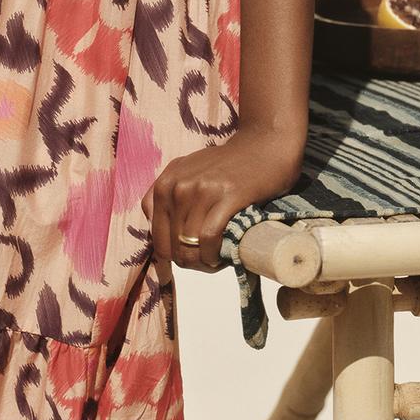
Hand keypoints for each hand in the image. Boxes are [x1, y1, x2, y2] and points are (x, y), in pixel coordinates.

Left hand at [140, 124, 304, 284]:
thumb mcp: (189, 173)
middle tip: (205, 265)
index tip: (170, 274)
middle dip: (187, 263)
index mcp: (166, 182)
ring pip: (189, 245)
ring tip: (215, 262)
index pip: (155, 234)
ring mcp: (202, 190)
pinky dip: (212, 255)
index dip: (164, 259)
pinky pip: (208, 238)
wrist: (264, 145)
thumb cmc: (228, 165)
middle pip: (172, 244)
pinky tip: (220, 258)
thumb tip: (160, 239)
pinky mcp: (227, 196)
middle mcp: (178, 185)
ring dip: (202, 262)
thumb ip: (170, 198)